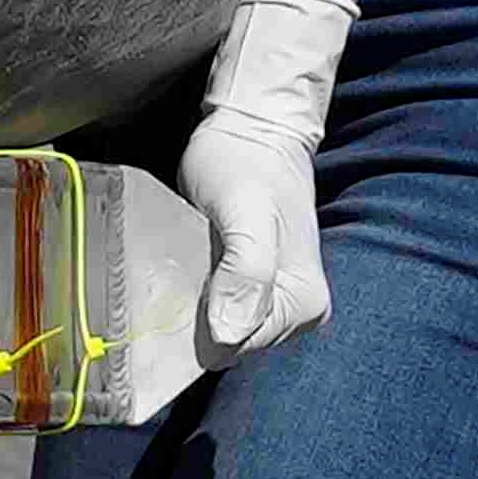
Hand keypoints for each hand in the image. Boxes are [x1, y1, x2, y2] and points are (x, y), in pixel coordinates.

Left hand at [180, 0, 355, 364]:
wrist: (251, 131)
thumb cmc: (244, 164)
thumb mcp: (243, 210)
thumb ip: (245, 271)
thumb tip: (227, 334)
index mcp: (303, 303)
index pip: (235, 347)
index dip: (198, 325)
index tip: (175, 285)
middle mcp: (295, 312)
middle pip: (225, 343)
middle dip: (192, 315)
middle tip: (176, 265)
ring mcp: (272, 301)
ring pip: (214, 328)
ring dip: (189, 302)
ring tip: (181, 259)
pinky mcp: (250, 287)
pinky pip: (212, 308)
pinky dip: (191, 293)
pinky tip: (184, 264)